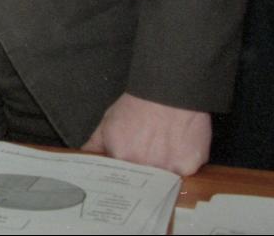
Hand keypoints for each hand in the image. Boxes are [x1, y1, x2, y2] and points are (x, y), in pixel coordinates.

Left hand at [81, 93, 210, 175]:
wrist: (168, 89)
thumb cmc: (138, 105)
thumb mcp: (109, 121)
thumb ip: (95, 143)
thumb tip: (84, 157)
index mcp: (121, 158)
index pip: (119, 180)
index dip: (123, 178)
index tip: (125, 176)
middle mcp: (144, 167)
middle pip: (143, 184)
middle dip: (142, 177)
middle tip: (146, 160)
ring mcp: (169, 169)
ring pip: (164, 183)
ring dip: (162, 173)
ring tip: (162, 154)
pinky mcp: (189, 166)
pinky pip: (185, 175)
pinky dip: (182, 166)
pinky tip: (179, 151)